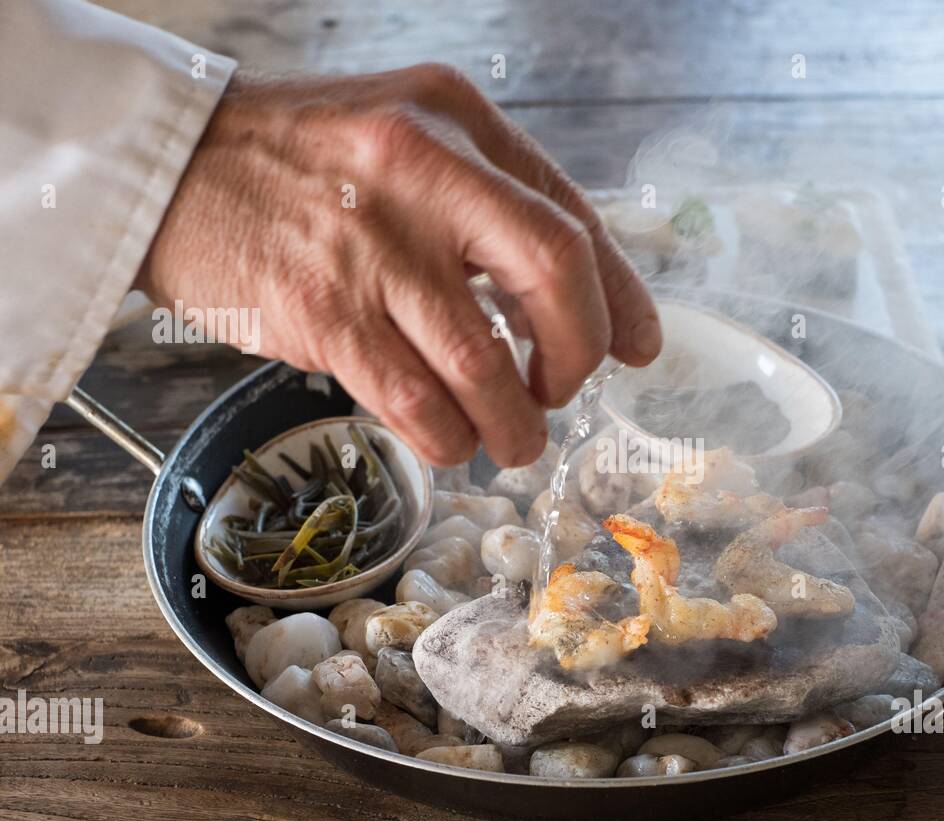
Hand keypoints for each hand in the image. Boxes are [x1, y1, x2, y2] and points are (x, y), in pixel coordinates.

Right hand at [135, 65, 660, 466]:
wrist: (168, 166)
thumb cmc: (302, 161)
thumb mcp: (409, 139)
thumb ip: (495, 204)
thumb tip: (592, 306)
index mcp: (455, 122)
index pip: (572, 212)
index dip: (620, 296)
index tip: (639, 349)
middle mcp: (422, 171)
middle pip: (554, 272)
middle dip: (578, 354)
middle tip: (562, 391)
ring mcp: (370, 244)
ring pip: (485, 361)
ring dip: (514, 421)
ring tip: (510, 437)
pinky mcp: (322, 311)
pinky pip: (414, 400)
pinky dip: (447, 435)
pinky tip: (450, 439)